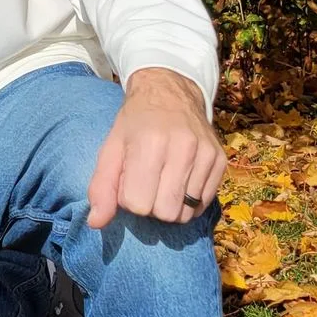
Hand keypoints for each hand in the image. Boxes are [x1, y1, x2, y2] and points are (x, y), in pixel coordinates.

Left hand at [87, 68, 226, 228]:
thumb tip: (95, 223)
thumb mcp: (111, 148)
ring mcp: (206, 154)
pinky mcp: (221, 160)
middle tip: (148, 182)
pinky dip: (189, 201)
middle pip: (164, 212)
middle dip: (151, 205)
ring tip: (164, 180)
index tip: (130, 179)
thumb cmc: (136, 123)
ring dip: (171, 205)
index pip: (137, 204)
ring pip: (186, 213)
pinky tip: (180, 180)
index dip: (129, 197)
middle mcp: (182, 148)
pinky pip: (203, 205)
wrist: (170, 92)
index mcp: (149, 143)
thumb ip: (102, 187)